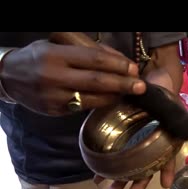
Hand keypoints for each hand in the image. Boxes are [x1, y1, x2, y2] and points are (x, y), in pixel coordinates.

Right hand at [0, 40, 145, 115]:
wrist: (9, 77)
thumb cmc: (39, 56)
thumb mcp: (57, 44)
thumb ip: (86, 51)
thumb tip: (119, 59)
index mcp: (55, 55)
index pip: (94, 59)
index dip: (118, 64)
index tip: (134, 68)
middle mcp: (54, 76)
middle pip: (97, 81)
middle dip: (123, 84)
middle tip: (141, 86)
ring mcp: (54, 97)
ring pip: (93, 98)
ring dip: (115, 96)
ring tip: (130, 93)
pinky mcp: (55, 111)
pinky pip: (84, 107)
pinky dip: (101, 103)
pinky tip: (112, 99)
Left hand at [94, 69, 187, 188]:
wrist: (148, 85)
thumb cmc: (166, 102)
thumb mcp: (179, 113)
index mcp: (163, 145)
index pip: (166, 161)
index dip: (167, 173)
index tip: (165, 185)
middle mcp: (148, 149)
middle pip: (144, 169)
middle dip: (137, 184)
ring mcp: (133, 145)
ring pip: (127, 167)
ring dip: (119, 181)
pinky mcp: (118, 137)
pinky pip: (111, 154)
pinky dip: (104, 166)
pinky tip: (97, 176)